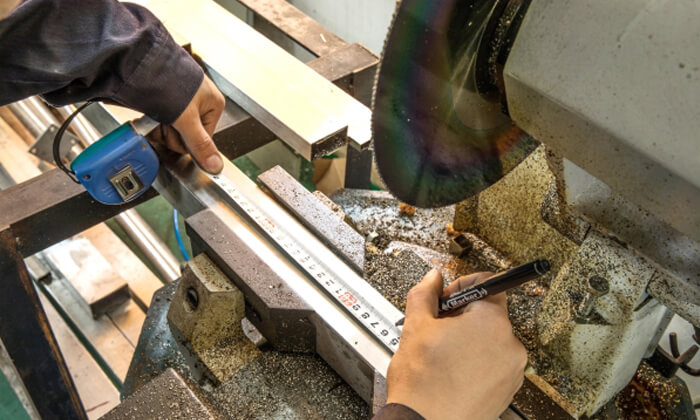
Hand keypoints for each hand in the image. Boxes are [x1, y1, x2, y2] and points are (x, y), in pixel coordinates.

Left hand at [150, 75, 224, 172]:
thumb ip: (200, 145)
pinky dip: (153, 121)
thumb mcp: (186, 119)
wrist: (141, 62)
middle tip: (164, 122)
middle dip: (172, 134)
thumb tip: (216, 166)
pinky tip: (148, 115)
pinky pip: (162, 120)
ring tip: (154, 115)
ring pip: (173, 130)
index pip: (204, 140)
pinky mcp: (166, 99)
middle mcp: (200, 102)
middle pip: (188, 136)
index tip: (177, 133)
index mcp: (214, 104)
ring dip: (160, 128)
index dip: (187, 142)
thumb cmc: (168, 80)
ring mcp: (182, 101)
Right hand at [386, 269, 526, 419]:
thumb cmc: (422, 382)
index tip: (446, 297)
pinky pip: (494, 364)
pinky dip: (476, 362)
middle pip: (488, 314)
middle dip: (462, 316)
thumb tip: (432, 278)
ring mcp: (511, 371)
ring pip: (490, 340)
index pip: (487, 284)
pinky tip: (453, 371)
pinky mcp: (507, 390)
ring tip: (443, 354)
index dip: (461, 285)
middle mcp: (510, 345)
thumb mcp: (416, 326)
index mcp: (491, 321)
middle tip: (438, 328)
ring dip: (469, 340)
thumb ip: (425, 293)